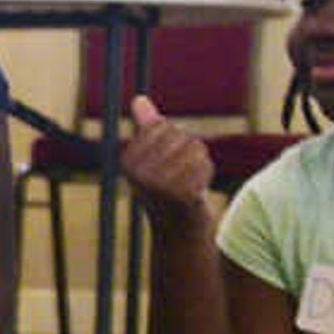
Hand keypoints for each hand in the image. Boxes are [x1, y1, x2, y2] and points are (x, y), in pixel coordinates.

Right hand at [120, 95, 216, 224]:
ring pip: (194, 147)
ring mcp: (157, 184)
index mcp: (127, 160)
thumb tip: (139, 100)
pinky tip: (197, 190)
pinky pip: (204, 165)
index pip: (162, 126)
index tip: (168, 164)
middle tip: (181, 176)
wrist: (178, 233)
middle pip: (180, 135)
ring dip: (199, 164)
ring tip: (189, 182)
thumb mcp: (155, 157)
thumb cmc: (168, 190)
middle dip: (189, 152)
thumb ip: (147, 127)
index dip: (174, 140)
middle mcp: (138, 172)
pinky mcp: (179, 194)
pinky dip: (206, 175)